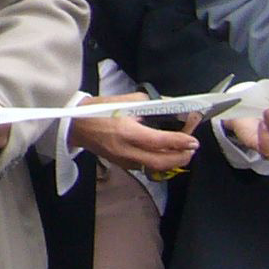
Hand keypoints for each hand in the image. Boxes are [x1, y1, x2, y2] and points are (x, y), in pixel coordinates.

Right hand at [70, 104, 198, 176]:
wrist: (75, 125)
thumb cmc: (98, 110)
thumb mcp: (124, 101)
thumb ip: (149, 104)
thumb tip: (170, 106)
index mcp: (127, 132)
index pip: (159, 141)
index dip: (179, 142)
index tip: (193, 140)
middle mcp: (126, 150)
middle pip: (160, 162)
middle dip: (180, 158)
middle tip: (192, 149)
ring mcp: (123, 160)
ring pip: (154, 167)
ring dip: (172, 161)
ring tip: (183, 151)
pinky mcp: (122, 164)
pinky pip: (146, 166)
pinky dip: (160, 162)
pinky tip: (166, 154)